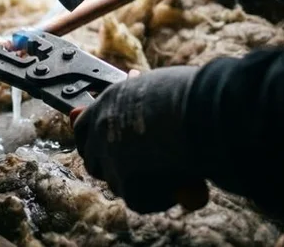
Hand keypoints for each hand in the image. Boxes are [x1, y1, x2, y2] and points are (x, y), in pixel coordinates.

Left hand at [73, 66, 207, 213]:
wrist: (200, 112)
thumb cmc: (188, 95)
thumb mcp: (154, 87)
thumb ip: (138, 96)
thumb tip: (134, 83)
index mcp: (107, 103)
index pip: (83, 126)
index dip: (93, 139)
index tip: (105, 146)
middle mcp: (102, 131)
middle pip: (93, 160)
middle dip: (111, 166)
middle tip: (137, 168)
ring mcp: (112, 160)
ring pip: (116, 182)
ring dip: (136, 182)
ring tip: (168, 171)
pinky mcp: (129, 187)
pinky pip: (140, 201)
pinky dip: (158, 198)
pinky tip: (179, 184)